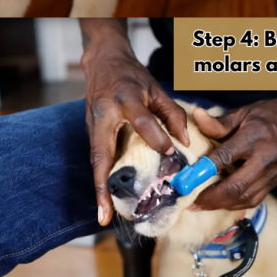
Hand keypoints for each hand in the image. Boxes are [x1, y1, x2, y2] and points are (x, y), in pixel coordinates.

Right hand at [82, 22, 187, 225]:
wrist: (103, 61)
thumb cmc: (132, 75)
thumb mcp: (156, 88)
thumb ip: (172, 113)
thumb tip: (185, 142)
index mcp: (125, 97)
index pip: (140, 120)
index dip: (156, 136)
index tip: (170, 152)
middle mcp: (104, 113)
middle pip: (101, 153)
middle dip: (103, 185)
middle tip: (106, 213)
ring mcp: (93, 124)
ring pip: (96, 160)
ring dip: (99, 189)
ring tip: (105, 215)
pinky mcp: (90, 131)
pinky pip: (97, 157)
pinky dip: (101, 178)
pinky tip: (107, 199)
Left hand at [192, 92, 276, 210]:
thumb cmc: (267, 115)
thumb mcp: (243, 113)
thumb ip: (219, 123)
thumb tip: (196, 117)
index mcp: (254, 138)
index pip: (226, 157)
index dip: (204, 170)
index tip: (186, 179)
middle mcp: (264, 160)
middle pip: (237, 186)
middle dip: (212, 197)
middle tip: (191, 201)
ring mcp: (272, 174)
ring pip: (246, 197)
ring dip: (222, 205)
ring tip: (201, 205)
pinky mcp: (275, 183)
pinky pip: (254, 200)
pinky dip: (236, 205)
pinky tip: (220, 204)